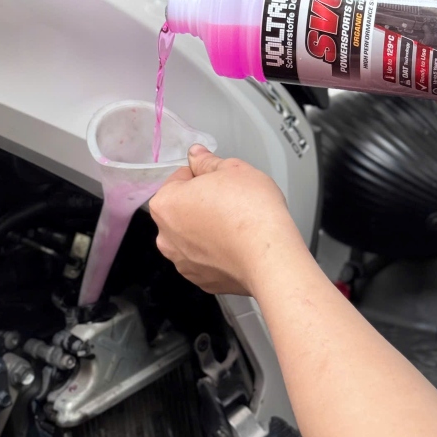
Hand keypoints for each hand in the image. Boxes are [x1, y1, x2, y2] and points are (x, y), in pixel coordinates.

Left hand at [149, 145, 306, 294]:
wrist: (270, 256)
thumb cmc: (251, 213)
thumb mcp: (232, 169)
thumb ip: (208, 161)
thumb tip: (198, 155)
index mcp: (166, 204)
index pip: (179, 178)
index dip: (203, 175)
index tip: (219, 180)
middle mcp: (167, 237)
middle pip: (183, 209)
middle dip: (202, 203)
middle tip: (231, 200)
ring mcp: (183, 262)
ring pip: (194, 236)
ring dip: (208, 228)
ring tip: (236, 224)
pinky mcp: (202, 281)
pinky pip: (206, 259)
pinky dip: (218, 252)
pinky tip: (237, 244)